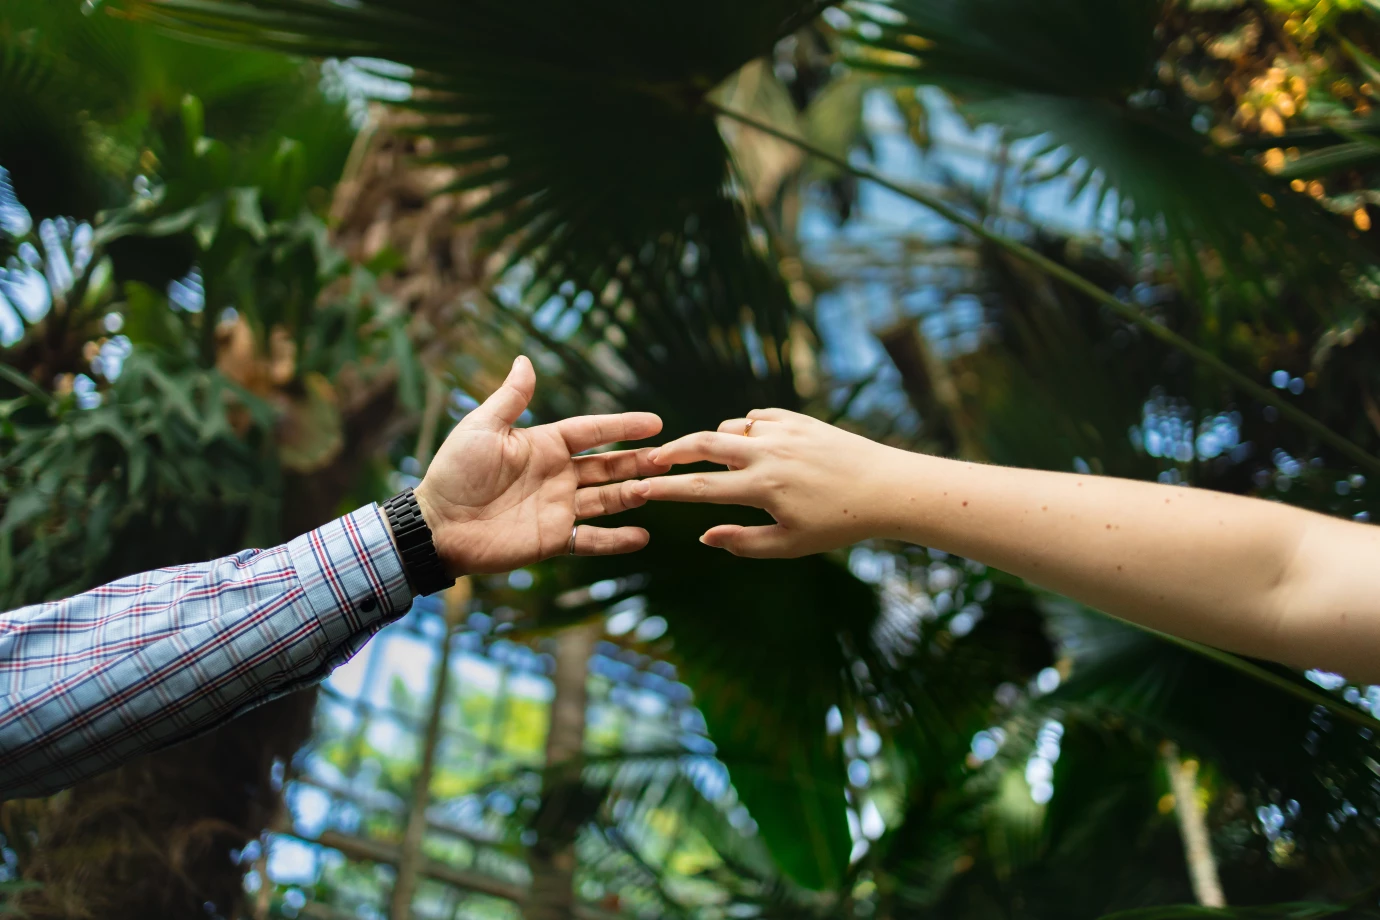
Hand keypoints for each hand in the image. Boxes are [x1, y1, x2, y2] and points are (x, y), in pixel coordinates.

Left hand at [413, 356, 668, 574]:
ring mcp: (558, 508)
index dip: (622, 426)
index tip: (654, 422)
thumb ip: (510, 399)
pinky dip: (616, 540)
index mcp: (544, 445)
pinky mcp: (553, 539)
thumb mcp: (481, 428)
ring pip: (606, 500)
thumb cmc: (453, 473)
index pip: (592, 432)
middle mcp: (557, 476)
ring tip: (658, 490)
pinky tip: (642, 536)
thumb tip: (525, 360)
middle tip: (668, 457)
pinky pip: (591, 539)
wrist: (436, 527)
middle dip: (637, 462)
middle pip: (608, 466)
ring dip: (632, 495)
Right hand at [642, 409, 906, 557]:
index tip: (639, 488)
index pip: (700, 488)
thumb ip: (743, 543)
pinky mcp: (798, 419)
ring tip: (715, 463)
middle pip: (704, 444)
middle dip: (673, 451)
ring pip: (731, 428)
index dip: (664, 489)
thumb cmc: (838, 524)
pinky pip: (757, 417)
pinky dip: (746, 429)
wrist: (887, 488)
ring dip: (715, 443)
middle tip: (654, 460)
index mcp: (763, 488)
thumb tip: (705, 535)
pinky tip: (749, 444)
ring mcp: (783, 432)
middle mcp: (768, 454)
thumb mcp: (790, 545)